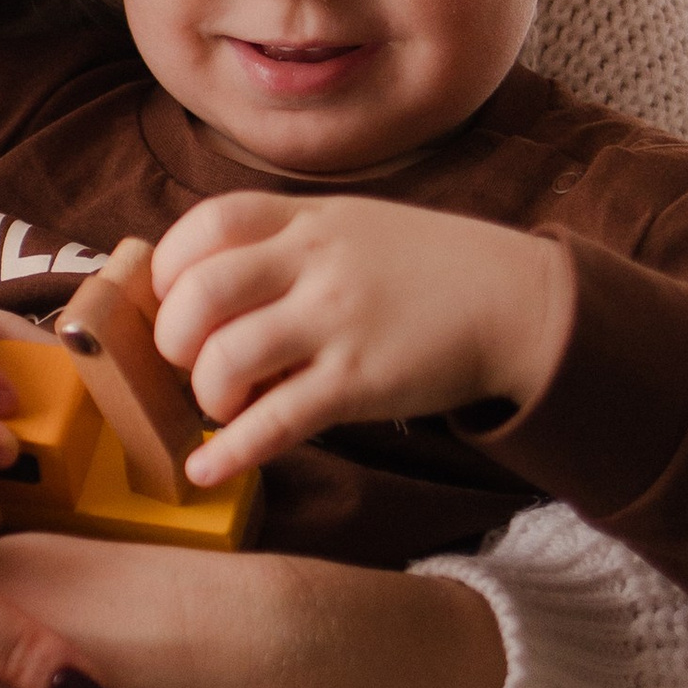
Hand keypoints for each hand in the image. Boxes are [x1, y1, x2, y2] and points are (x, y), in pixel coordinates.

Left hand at [147, 196, 576, 487]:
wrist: (517, 300)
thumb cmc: (424, 268)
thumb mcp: (350, 225)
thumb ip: (282, 243)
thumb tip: (200, 287)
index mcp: (307, 218)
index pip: (207, 224)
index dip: (171, 267)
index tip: (172, 300)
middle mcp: (315, 262)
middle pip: (198, 293)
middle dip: (173, 340)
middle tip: (191, 362)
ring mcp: (337, 322)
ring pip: (227, 359)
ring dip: (206, 394)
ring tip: (223, 406)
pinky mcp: (360, 382)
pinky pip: (276, 421)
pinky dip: (230, 452)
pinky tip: (206, 469)